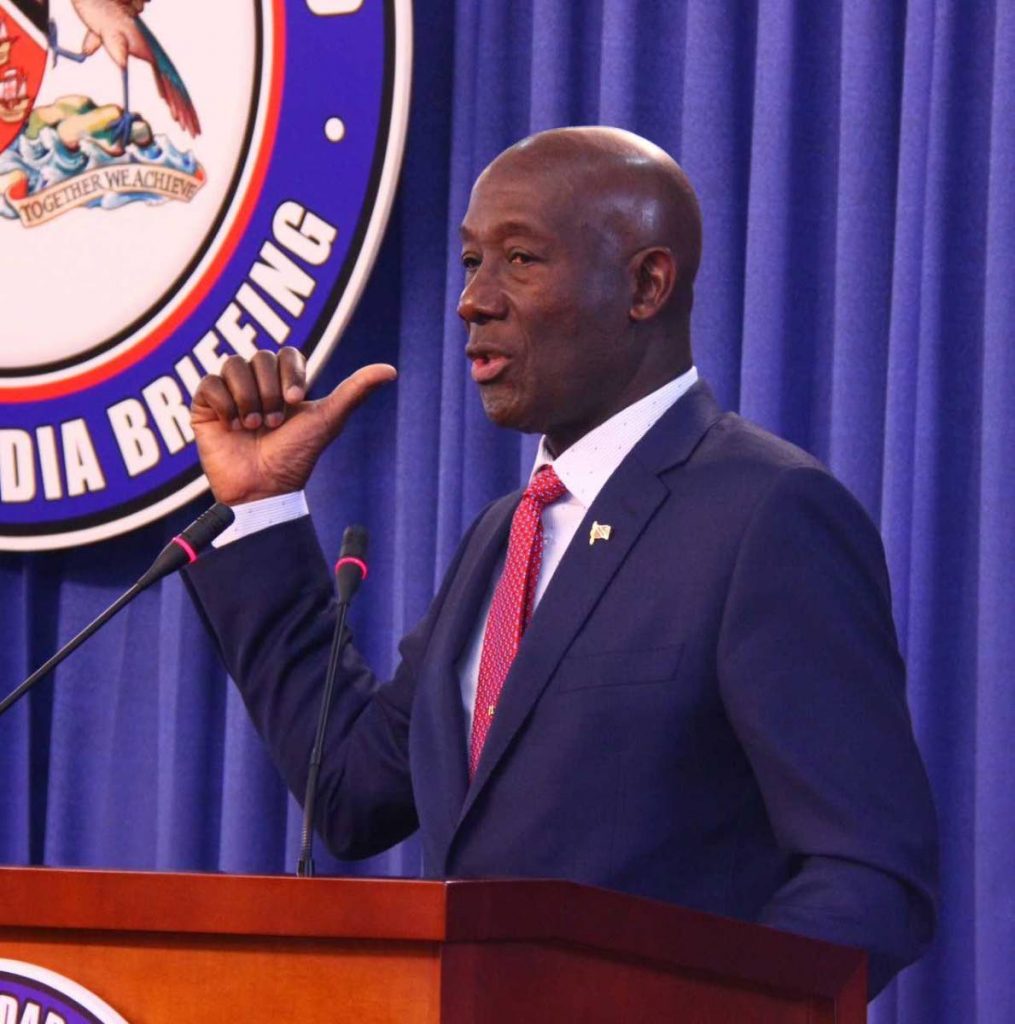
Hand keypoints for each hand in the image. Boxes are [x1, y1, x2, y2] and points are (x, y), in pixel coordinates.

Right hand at [190, 347, 396, 504]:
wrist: (265, 488)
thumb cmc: (296, 456)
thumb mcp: (328, 419)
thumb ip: (356, 390)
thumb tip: (391, 369)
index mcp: (283, 383)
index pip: (286, 352)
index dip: (290, 372)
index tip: (294, 401)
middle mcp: (256, 384)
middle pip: (260, 357)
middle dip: (270, 392)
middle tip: (273, 423)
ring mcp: (229, 394)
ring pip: (232, 364)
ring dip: (248, 398)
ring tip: (253, 426)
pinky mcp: (204, 407)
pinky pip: (208, 383)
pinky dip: (223, 403)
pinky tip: (231, 425)